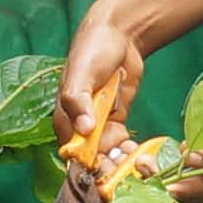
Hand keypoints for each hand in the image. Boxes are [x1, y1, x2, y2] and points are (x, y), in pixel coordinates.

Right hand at [56, 0, 152, 161]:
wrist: (120, 36)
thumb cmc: (92, 50)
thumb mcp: (82, 73)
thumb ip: (77, 99)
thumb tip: (83, 129)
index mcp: (64, 118)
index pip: (71, 152)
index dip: (86, 164)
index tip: (104, 167)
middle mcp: (78, 126)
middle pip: (90, 158)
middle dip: (107, 165)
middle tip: (125, 163)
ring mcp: (98, 124)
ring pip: (107, 154)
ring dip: (120, 160)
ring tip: (135, 157)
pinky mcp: (115, 121)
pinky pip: (120, 144)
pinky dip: (128, 150)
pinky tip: (138, 151)